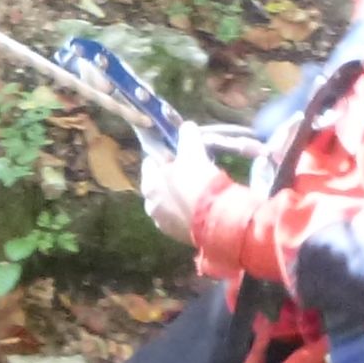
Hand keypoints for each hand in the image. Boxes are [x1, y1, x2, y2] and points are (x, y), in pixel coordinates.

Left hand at [140, 129, 224, 245]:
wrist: (215, 220)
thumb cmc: (198, 182)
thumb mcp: (193, 152)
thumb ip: (187, 136)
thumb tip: (186, 126)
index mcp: (148, 184)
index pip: (151, 163)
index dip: (166, 156)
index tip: (180, 155)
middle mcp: (150, 206)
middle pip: (160, 185)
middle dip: (173, 178)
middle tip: (193, 172)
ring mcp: (163, 223)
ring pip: (170, 203)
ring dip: (181, 196)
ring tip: (200, 191)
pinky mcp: (177, 236)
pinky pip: (181, 218)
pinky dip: (188, 211)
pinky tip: (203, 207)